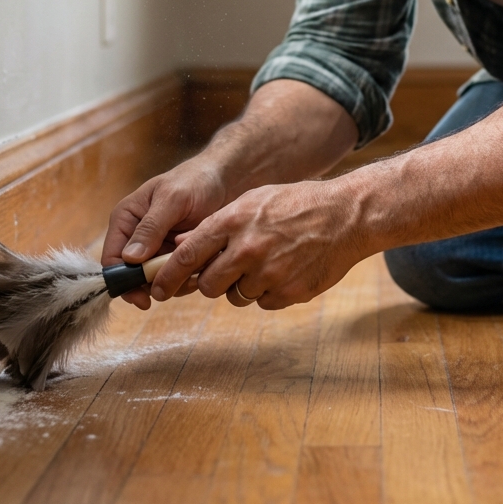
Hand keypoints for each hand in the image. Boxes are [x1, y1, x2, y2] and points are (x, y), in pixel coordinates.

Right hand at [101, 156, 226, 308]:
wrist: (224, 179)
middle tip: (179, 282)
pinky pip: (176, 276)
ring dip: (175, 280)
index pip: (112, 259)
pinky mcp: (175, 254)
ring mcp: (157, 247)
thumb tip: (129, 258)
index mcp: (126, 219)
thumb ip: (151, 227)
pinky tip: (204, 264)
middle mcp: (137, 237)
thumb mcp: (172, 199)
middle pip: (134, 276)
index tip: (142, 298)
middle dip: (155, 283)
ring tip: (198, 268)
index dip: (123, 282)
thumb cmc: (194, 180)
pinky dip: (188, 276)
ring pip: (156, 280)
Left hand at [148, 177, 369, 309]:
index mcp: (234, 220)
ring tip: (267, 261)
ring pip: (236, 296)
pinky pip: (263, 302)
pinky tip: (285, 269)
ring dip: (243, 285)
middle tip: (226, 270)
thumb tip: (181, 245)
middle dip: (212, 281)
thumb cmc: (297, 203)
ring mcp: (269, 273)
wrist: (345, 215)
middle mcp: (247, 248)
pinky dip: (269, 291)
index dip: (167, 275)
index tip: (157, 288)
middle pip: (208, 284)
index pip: (188, 255)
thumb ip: (218, 224)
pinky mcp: (288, 292)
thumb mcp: (253, 200)